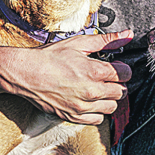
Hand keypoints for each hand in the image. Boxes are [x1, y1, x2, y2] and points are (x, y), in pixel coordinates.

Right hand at [10, 30, 133, 124]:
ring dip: (108, 98)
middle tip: (106, 77)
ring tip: (97, 89)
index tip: (114, 66)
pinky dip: (97, 111)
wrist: (25, 73)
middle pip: (121, 92)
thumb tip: (128, 35)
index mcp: (94, 71)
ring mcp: (82, 106)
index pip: (125, 74)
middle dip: (116, 83)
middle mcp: (91, 91)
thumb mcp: (79, 43)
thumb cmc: (50, 57)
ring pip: (112, 107)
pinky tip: (89, 101)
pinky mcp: (72, 117)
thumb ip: (106, 40)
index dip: (122, 68)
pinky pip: (97, 119)